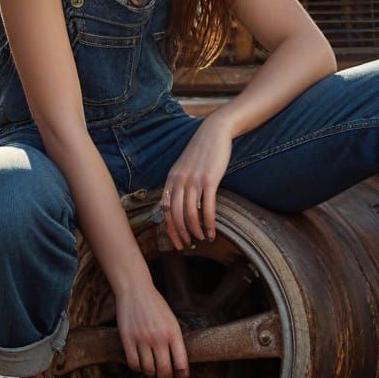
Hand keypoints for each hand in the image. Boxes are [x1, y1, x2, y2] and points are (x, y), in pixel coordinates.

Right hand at [115, 282, 188, 377]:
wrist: (135, 290)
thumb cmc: (156, 305)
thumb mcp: (170, 320)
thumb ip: (173, 339)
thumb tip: (175, 363)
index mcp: (173, 332)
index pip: (181, 361)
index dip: (182, 374)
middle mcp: (158, 337)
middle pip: (164, 370)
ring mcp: (142, 339)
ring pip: (148, 369)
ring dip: (151, 375)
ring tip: (153, 374)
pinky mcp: (127, 339)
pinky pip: (133, 363)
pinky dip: (138, 368)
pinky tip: (141, 365)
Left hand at [160, 113, 233, 249]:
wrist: (214, 132)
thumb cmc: (201, 151)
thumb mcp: (184, 167)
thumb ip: (179, 183)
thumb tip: (178, 204)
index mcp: (171, 179)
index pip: (164, 210)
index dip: (169, 229)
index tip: (177, 241)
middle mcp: (179, 181)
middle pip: (175, 215)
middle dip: (181, 234)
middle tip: (188, 245)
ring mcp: (193, 181)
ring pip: (190, 214)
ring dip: (195, 231)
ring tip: (202, 239)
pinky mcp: (209, 180)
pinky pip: (207, 207)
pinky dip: (208, 223)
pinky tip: (211, 231)